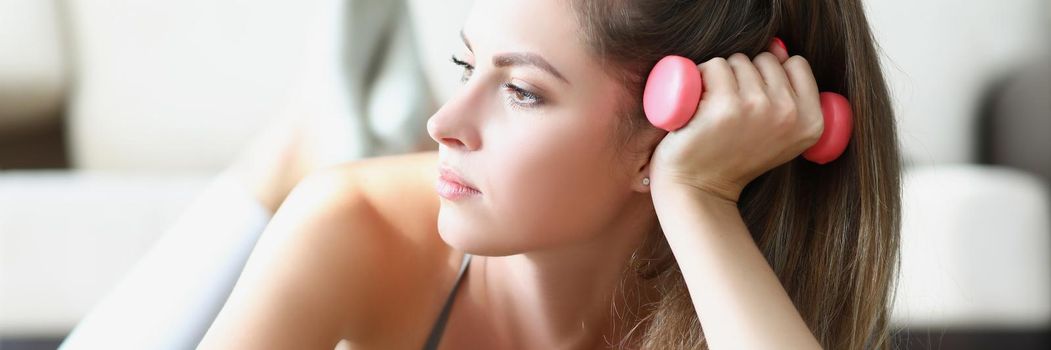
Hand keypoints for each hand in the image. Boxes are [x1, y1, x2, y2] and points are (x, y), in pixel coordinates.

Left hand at [648, 47, 824, 203]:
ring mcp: (758, 108)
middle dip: (744, 76)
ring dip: (721, 77)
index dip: (771, 75)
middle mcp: (789, 114)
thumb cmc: (733, 156)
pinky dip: (702, 77)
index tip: (754, 101)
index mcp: (812, 121)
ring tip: (714, 109)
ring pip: (738, 60)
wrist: (700, 188)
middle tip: (731, 111)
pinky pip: (714, 66)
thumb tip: (778, 46)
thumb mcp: (777, 131)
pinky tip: (699, 104)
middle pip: (765, 59)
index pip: (796, 64)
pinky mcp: (725, 106)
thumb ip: (790, 93)